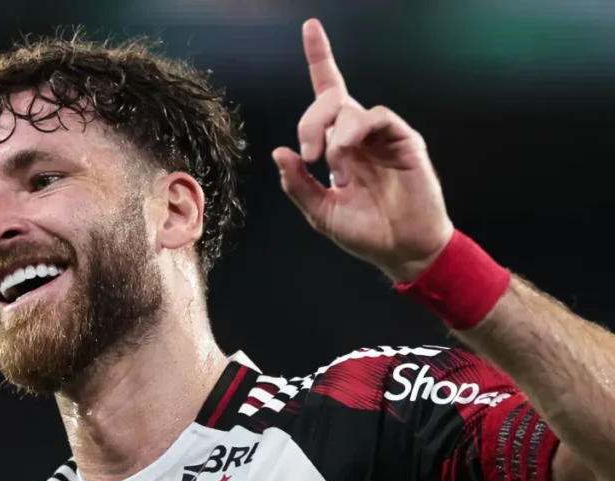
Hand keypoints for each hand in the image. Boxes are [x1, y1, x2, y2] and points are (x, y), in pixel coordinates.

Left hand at [273, 19, 454, 282]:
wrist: (401, 251)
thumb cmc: (366, 232)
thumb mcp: (320, 212)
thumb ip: (298, 184)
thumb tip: (279, 152)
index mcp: (340, 146)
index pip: (328, 94)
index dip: (320, 59)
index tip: (310, 27)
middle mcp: (360, 135)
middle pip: (330, 100)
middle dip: (310, 121)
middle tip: (308, 156)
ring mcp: (383, 136)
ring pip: (350, 108)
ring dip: (332, 133)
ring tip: (334, 167)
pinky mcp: (404, 140)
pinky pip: (377, 117)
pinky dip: (355, 130)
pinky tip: (346, 153)